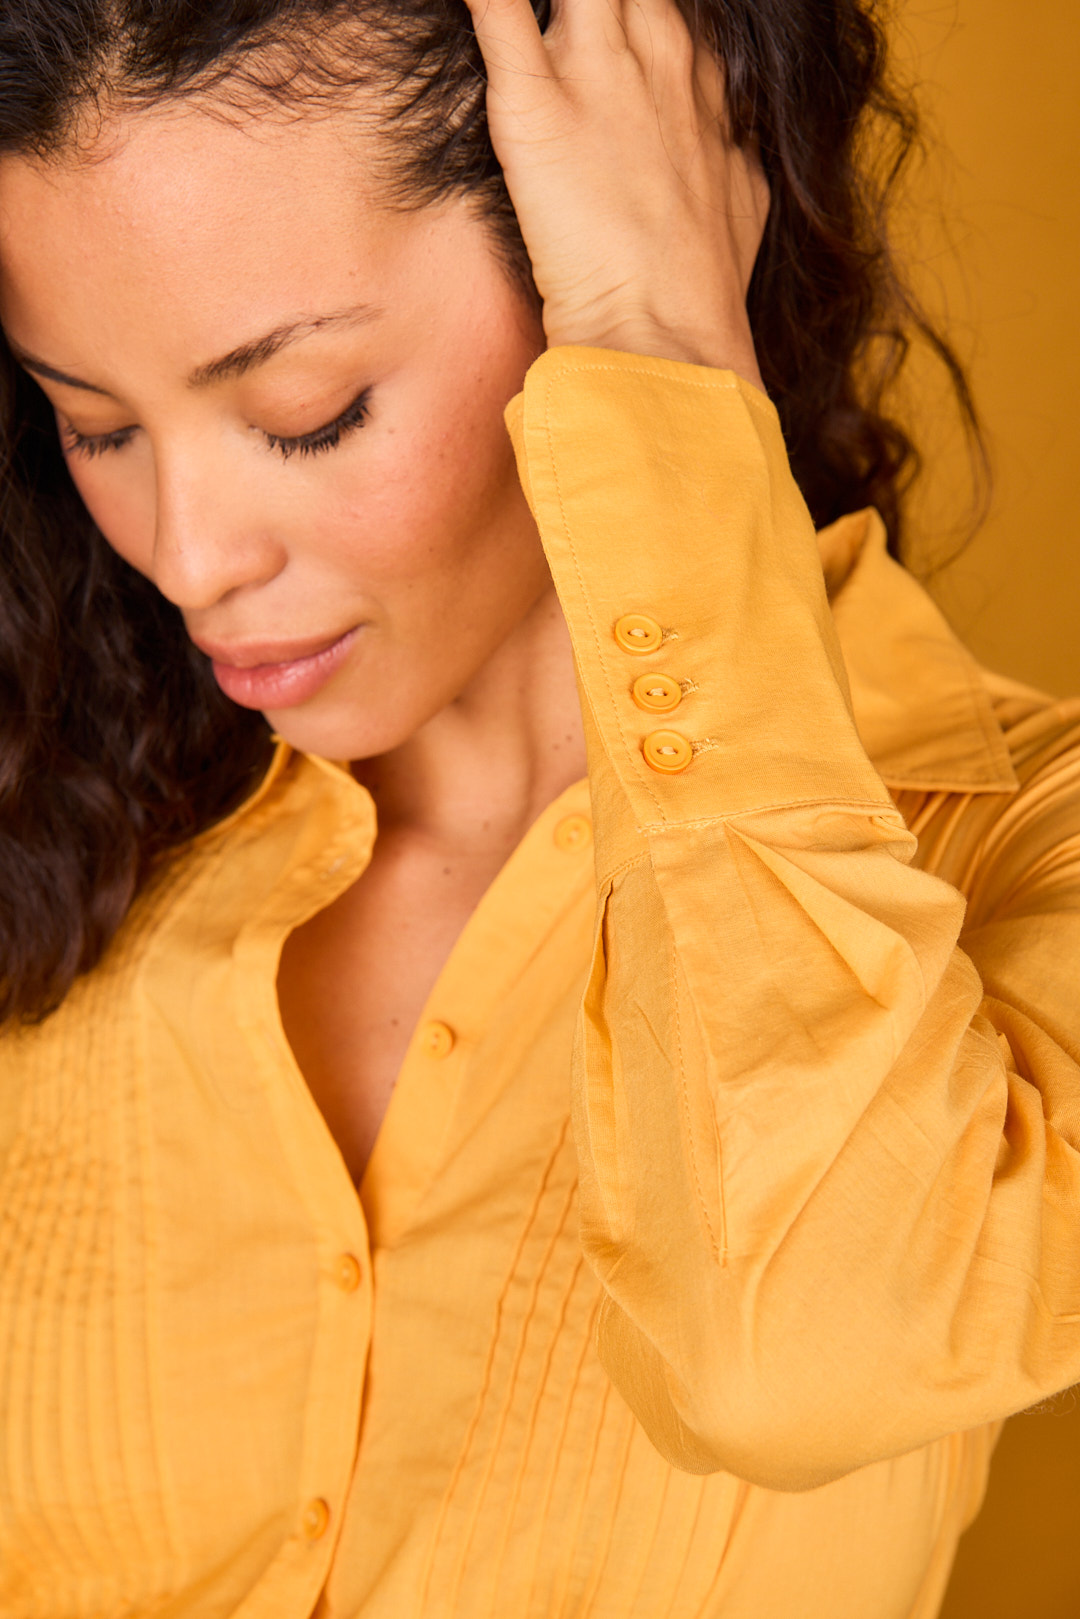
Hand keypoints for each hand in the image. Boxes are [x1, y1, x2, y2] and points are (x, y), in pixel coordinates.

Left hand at [461, 0, 769, 384]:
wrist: (667, 333)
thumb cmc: (704, 287)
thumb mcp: (741, 201)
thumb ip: (724, 155)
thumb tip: (724, 155)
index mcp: (698, 76)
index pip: (660, 7)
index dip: (630, 17)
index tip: (612, 43)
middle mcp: (656, 52)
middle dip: (585, 5)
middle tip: (565, 36)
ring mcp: (595, 70)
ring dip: (550, 3)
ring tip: (511, 22)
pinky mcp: (532, 102)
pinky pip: (494, 9)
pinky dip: (478, 1)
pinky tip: (468, 1)